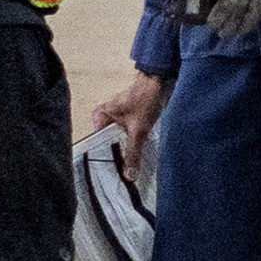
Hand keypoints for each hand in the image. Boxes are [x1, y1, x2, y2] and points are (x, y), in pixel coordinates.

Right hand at [93, 69, 166, 183]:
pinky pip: (130, 138)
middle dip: (117, 160)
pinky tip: (138, 159)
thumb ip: (133, 152)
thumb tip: (129, 174)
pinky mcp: (131, 121)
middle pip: (109, 145)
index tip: (110, 177)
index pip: (97, 145)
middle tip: (123, 178)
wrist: (162, 82)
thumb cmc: (146, 97)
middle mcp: (106, 118)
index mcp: (100, 117)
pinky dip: (134, 146)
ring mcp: (119, 119)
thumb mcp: (138, 130)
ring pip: (121, 142)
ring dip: (126, 153)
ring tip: (130, 172)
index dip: (104, 161)